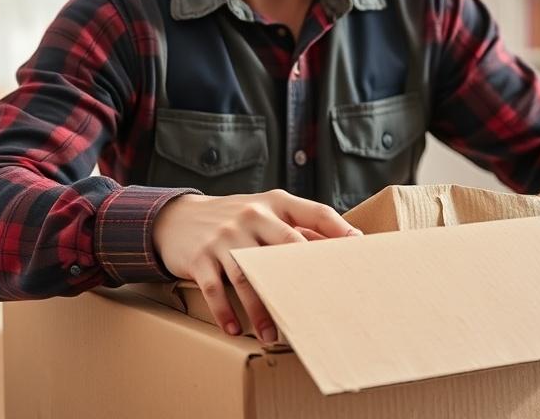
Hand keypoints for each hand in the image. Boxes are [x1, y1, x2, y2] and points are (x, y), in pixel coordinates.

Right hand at [152, 188, 362, 341]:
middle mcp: (252, 216)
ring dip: (261, 311)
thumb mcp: (265, 213)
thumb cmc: (235, 220)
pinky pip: (215, 289)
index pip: (316, 213)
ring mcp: (224, 236)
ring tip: (272, 335)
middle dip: (303, 279)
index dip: (341, 232)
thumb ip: (297, 228)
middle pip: (286, 248)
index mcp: (275, 204)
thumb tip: (339, 250)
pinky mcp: (200, 256)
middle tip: (319, 307)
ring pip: (248, 278)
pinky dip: (225, 312)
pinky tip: (235, 330)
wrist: (180, 217)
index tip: (359, 252)